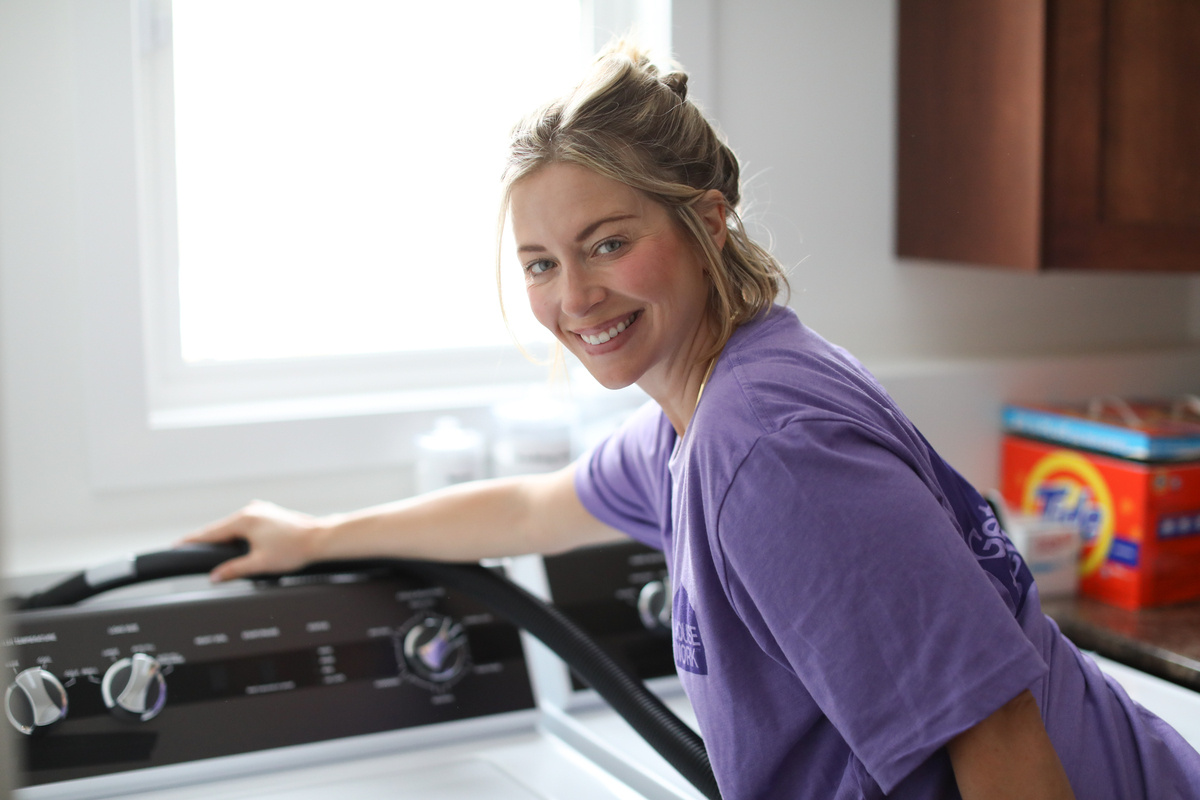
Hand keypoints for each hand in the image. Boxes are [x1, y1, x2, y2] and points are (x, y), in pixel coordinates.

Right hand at [181, 500, 328, 581]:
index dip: (192, 541)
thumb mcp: (260, 564)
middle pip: (221, 528)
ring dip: (224, 536)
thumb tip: (215, 577)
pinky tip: (237, 541)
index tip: (176, 545)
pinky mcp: (270, 514)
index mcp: (244, 519)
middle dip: (207, 540)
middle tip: (187, 548)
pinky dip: (238, 532)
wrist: (320, 539)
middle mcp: (251, 510)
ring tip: (210, 548)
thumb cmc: (294, 549)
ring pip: (235, 525)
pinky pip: (247, 524)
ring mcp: (262, 510)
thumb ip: (234, 570)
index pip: (211, 532)